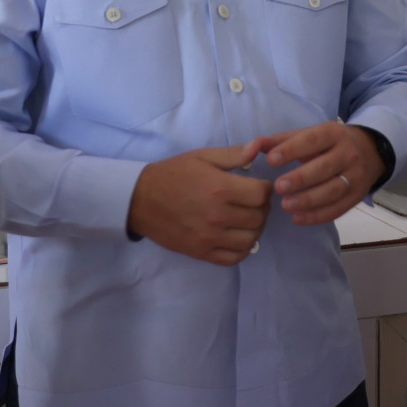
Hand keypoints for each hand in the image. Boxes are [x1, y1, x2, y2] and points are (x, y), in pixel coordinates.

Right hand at [127, 143, 273, 265]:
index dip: (266, 189)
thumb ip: (233, 154)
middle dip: (262, 208)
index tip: (258, 186)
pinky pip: (234, 258)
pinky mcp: (201, 252)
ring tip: (246, 219)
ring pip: (251, 239)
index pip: (262, 195)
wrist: (140, 199)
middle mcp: (218, 215)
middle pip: (259, 217)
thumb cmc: (173, 174)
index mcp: (220, 188)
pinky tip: (237, 236)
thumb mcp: (202, 156)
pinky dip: (242, 249)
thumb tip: (260, 148)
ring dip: (255, 228)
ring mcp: (210, 237)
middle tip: (253, 202)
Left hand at [261, 121, 385, 225]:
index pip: (312, 140)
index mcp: (333, 133)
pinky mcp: (357, 196)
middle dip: (300, 179)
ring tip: (286, 205)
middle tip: (278, 187)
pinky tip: (298, 218)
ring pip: (332, 190)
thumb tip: (254, 146)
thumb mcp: (310, 134)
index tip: (271, 160)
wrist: (369, 151)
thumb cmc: (329, 143)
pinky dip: (317, 215)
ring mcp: (355, 176)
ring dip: (308, 200)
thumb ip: (282, 140)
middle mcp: (348, 153)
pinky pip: (338, 208)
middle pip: (324, 168)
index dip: (292, 150)